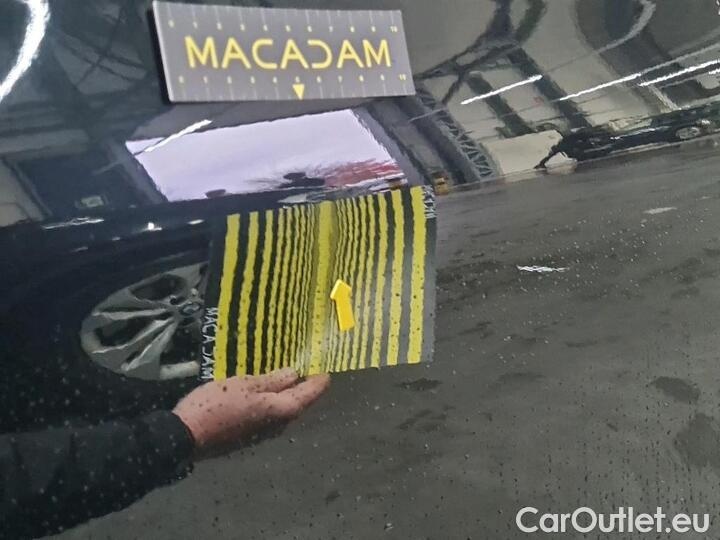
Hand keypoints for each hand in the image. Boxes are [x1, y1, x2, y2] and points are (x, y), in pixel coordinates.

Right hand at [173, 368, 329, 455]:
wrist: (186, 436)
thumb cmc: (217, 405)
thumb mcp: (245, 384)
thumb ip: (272, 380)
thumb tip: (294, 375)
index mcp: (281, 410)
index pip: (309, 394)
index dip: (319, 381)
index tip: (327, 369)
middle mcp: (278, 425)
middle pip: (297, 403)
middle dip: (304, 386)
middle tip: (308, 367)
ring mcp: (263, 432)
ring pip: (282, 409)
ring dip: (286, 393)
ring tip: (286, 374)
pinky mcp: (248, 434)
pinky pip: (267, 414)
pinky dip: (271, 400)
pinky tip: (264, 390)